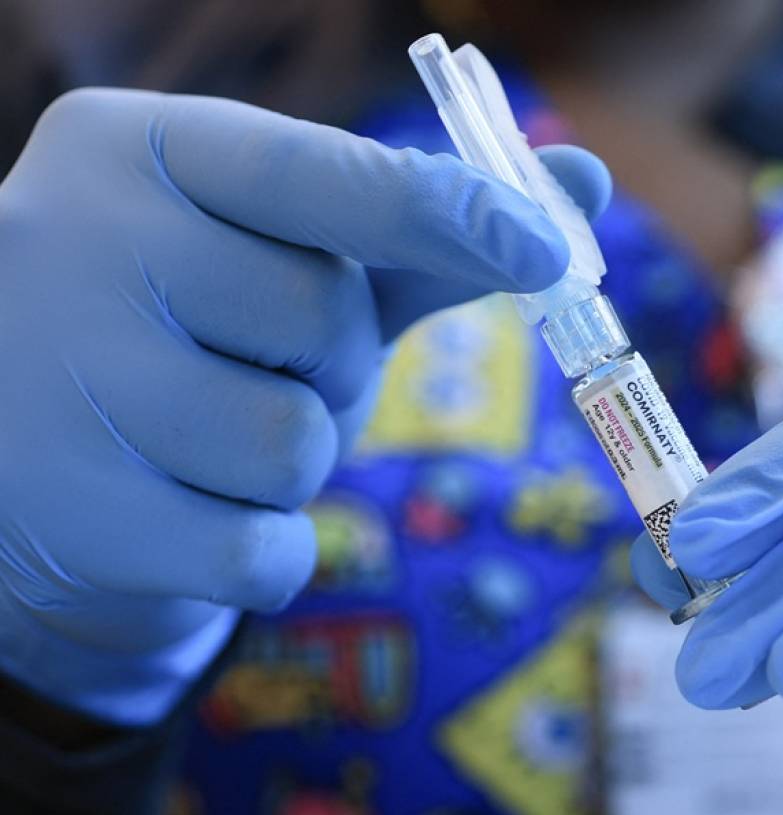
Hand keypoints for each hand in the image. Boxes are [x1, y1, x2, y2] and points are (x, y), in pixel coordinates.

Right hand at [0, 88, 608, 723]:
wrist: (42, 453)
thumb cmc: (200, 337)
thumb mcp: (295, 265)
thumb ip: (429, 230)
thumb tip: (584, 181)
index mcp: (137, 150)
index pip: (321, 171)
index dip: (446, 211)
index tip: (544, 251)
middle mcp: (76, 242)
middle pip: (323, 319)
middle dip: (329, 362)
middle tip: (250, 363)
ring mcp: (58, 379)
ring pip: (294, 443)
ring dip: (294, 461)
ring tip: (204, 437)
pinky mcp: (71, 514)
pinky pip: (261, 551)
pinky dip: (266, 548)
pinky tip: (189, 513)